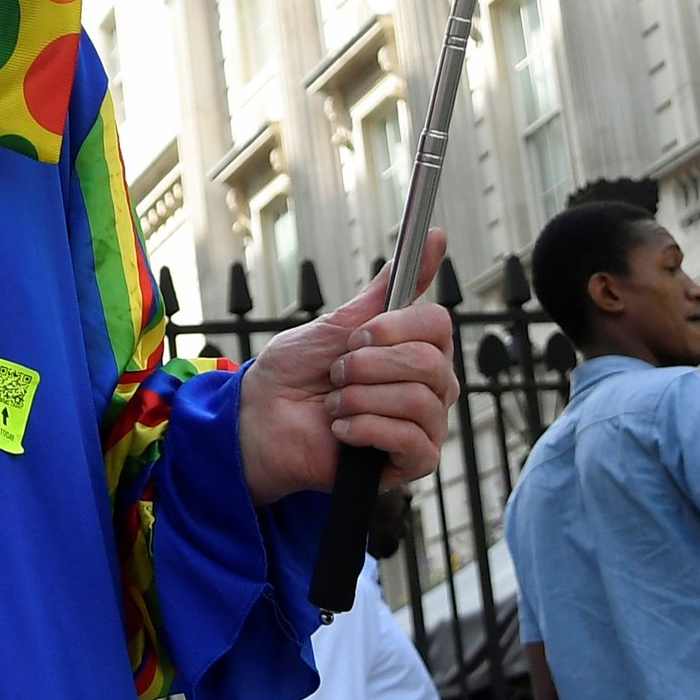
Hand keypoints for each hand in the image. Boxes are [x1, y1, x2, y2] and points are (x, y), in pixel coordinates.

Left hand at [240, 232, 458, 500]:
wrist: (261, 418)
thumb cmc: (298, 371)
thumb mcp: (340, 322)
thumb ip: (389, 287)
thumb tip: (435, 235)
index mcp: (417, 349)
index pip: (439, 326)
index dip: (395, 328)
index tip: (357, 335)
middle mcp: (431, 386)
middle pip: (431, 363)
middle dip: (369, 365)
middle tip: (336, 372)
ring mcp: (425, 426)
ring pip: (419, 401)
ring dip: (361, 398)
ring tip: (333, 402)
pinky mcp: (412, 463)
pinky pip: (412, 441)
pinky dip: (366, 428)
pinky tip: (340, 429)